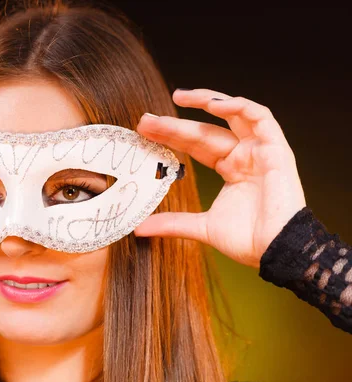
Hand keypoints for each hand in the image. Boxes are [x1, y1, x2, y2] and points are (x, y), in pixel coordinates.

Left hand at [134, 88, 305, 268]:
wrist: (276, 251)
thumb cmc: (248, 240)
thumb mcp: (202, 227)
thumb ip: (172, 223)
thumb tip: (138, 229)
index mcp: (230, 169)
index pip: (196, 145)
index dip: (171, 136)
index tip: (144, 130)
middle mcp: (244, 156)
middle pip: (205, 131)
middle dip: (175, 124)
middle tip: (146, 120)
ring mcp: (260, 150)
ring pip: (232, 115)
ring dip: (207, 101)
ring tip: (178, 97)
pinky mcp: (276, 148)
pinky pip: (260, 117)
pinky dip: (238, 106)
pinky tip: (213, 104)